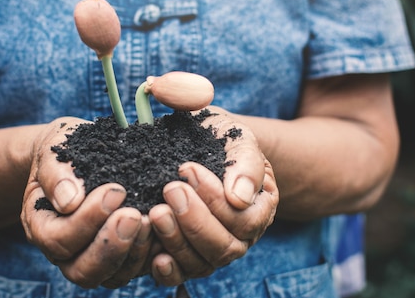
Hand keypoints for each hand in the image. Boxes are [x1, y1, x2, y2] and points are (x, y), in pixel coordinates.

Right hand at [20, 118, 152, 288]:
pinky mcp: (123, 257)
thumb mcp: (56, 149)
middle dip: (111, 245)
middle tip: (135, 215)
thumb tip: (68, 199)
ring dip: (134, 252)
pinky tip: (166, 229)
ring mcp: (94, 258)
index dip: (87, 220)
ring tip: (151, 221)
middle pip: (83, 270)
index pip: (59, 239)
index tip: (115, 191)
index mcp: (42, 226)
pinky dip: (152, 254)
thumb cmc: (68, 149)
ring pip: (112, 276)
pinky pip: (137, 270)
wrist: (85, 152)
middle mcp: (64, 252)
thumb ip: (56, 172)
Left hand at [148, 107, 277, 285]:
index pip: (245, 220)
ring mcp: (213, 250)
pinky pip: (180, 275)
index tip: (187, 168)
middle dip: (195, 220)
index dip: (215, 199)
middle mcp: (241, 236)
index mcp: (259, 208)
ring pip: (202, 264)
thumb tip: (239, 197)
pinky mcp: (186, 257)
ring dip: (177, 240)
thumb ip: (246, 163)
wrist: (199, 138)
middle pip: (225, 247)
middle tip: (170, 189)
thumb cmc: (220, 138)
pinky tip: (155, 257)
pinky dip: (168, 271)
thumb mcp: (238, 138)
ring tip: (156, 212)